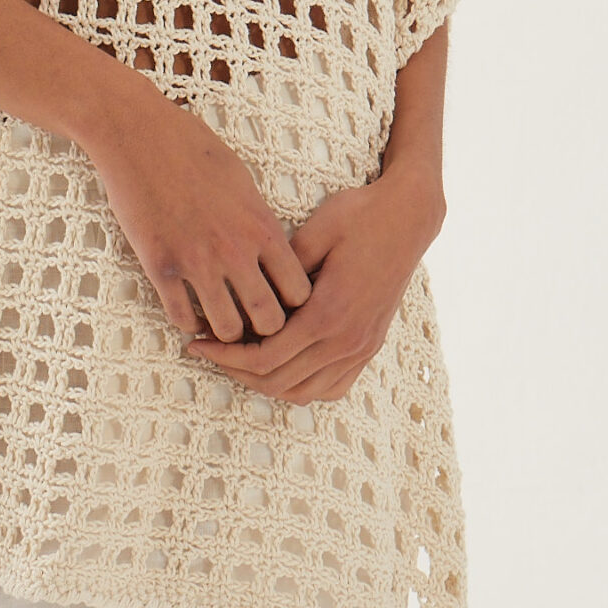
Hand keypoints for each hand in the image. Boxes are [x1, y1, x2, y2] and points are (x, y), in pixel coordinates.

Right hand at [82, 92, 314, 344]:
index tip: (281, 302)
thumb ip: (258, 221)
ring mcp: (197, 261)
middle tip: (252, 322)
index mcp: (261, 226)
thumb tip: (270, 251)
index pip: (300, 292)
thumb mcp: (242, 180)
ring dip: (225, 330)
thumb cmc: (193, 148)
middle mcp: (235, 250)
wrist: (139, 134)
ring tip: (219, 319)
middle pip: (269, 321)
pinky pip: (181, 318)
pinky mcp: (160, 266)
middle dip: (265, 329)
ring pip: (227, 329)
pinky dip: (187, 322)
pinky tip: (187, 309)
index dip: (295, 305)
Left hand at [181, 161, 444, 404]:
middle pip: (278, 382)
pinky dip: (302, 386)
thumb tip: (246, 291)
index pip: (265, 358)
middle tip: (208, 351)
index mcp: (328, 313)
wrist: (410, 216)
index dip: (225, 355)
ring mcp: (362, 347)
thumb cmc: (360, 215)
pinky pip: (332, 387)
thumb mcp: (314, 230)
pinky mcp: (370, 345)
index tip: (197, 342)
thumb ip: (280, 267)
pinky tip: (282, 366)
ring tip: (238, 360)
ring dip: (266, 382)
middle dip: (236, 371)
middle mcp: (347, 340)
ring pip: (305, 392)